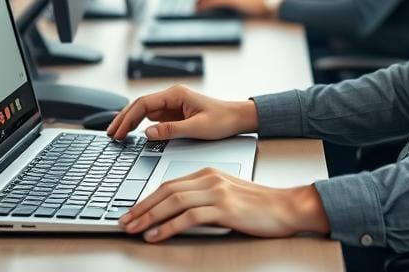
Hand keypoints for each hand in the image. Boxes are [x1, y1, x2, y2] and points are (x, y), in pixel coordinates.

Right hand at [106, 85, 258, 141]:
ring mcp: (173, 104)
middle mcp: (172, 96)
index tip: (118, 132)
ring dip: (130, 121)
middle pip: (140, 105)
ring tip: (117, 135)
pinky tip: (133, 134)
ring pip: (144, 111)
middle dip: (123, 119)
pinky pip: (152, 117)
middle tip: (110, 135)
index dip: (128, 118)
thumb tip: (148, 133)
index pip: (143, 103)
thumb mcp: (198, 127)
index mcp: (176, 94)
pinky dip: (140, 125)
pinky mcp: (175, 113)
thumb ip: (172, 130)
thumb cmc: (223, 120)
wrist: (239, 118)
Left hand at [119, 169, 329, 241]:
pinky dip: (168, 227)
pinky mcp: (224, 208)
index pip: (168, 183)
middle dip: (141, 207)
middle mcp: (209, 178)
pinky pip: (189, 217)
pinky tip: (156, 235)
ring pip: (173, 201)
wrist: (285, 206)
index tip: (131, 210)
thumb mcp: (226, 194)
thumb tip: (175, 212)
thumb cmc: (257, 204)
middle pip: (165, 190)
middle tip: (123, 221)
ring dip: (149, 216)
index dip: (146, 198)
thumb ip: (202, 197)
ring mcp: (216, 192)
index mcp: (208, 172)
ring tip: (133, 229)